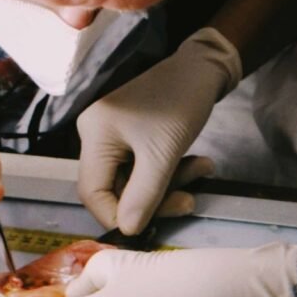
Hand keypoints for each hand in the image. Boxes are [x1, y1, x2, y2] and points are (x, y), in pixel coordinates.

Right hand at [76, 27, 241, 233]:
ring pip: (135, 178)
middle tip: (190, 200)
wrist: (203, 65)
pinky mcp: (132, 133)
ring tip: (204, 170)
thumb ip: (144, 194)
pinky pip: (145, 164)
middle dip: (155, 198)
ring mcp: (114, 133)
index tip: (150, 225)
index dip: (117, 215)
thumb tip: (127, 230)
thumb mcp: (164, 153)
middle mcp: (95, 134)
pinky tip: (199, 163)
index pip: (92, 192)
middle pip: (116, 187)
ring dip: (170, 183)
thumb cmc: (180, 100)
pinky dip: (171, 169)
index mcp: (94, 135)